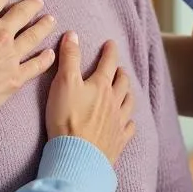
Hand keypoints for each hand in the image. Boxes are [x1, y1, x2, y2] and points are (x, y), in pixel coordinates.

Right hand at [0, 0, 56, 123]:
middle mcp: (2, 33)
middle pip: (23, 12)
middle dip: (31, 5)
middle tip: (38, 1)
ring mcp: (12, 55)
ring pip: (35, 35)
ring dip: (44, 26)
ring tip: (51, 20)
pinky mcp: (16, 77)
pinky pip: (36, 65)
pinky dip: (45, 58)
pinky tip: (50, 53)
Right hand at [45, 33, 135, 164]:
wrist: (76, 157)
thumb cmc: (67, 119)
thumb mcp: (63, 83)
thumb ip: (69, 58)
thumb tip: (73, 34)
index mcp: (101, 86)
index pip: (108, 63)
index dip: (110, 51)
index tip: (111, 44)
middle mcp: (114, 102)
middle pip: (122, 82)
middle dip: (120, 73)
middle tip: (117, 68)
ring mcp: (118, 122)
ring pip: (128, 103)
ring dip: (127, 94)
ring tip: (125, 90)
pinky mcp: (118, 141)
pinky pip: (129, 128)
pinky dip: (129, 122)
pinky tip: (127, 122)